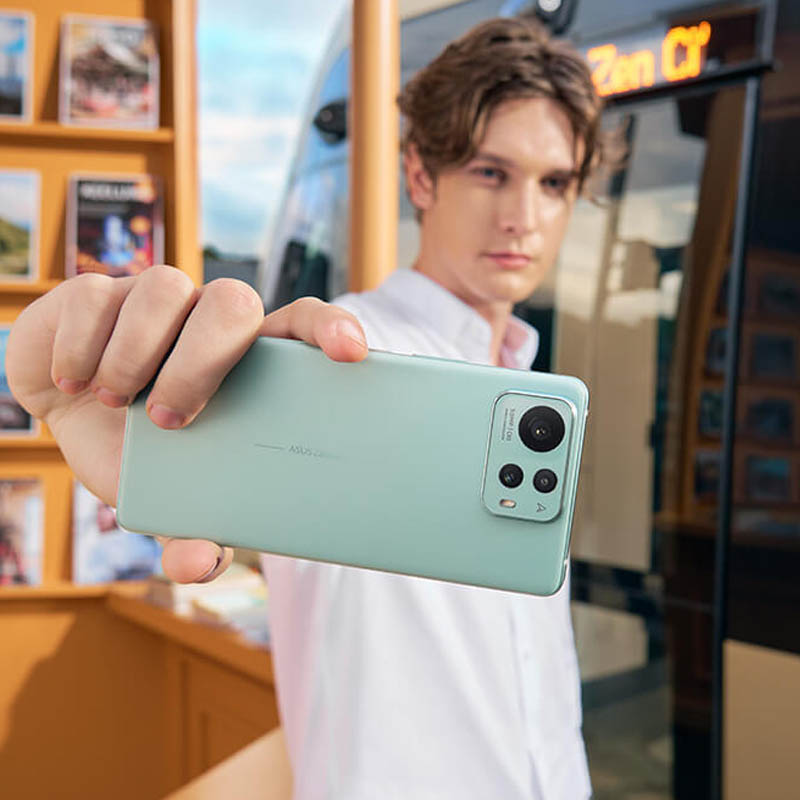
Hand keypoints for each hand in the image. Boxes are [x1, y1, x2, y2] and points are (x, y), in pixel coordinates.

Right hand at [6, 267, 366, 582]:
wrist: (68, 418)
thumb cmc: (144, 450)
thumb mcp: (173, 495)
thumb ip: (195, 527)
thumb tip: (200, 565)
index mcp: (248, 360)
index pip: (305, 321)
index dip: (332, 327)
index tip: (350, 354)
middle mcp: (209, 320)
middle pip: (236, 303)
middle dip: (201, 362)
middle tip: (171, 422)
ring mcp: (156, 299)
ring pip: (166, 288)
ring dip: (135, 354)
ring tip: (114, 402)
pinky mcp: (97, 291)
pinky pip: (95, 297)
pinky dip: (80, 346)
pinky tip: (73, 382)